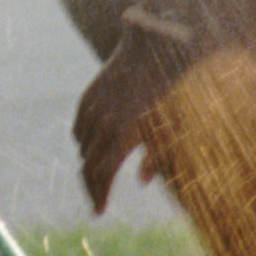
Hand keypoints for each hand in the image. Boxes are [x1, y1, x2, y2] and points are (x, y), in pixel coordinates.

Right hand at [71, 6, 197, 212]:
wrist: (160, 43)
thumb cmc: (175, 88)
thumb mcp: (172, 127)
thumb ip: (156, 157)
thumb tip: (141, 181)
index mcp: (122, 133)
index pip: (100, 175)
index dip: (98, 196)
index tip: (100, 212)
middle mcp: (102, 121)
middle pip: (86, 165)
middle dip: (92, 186)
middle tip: (99, 201)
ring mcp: (93, 105)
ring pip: (81, 145)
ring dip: (88, 161)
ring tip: (99, 174)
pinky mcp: (91, 92)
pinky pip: (79, 124)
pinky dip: (84, 138)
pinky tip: (93, 145)